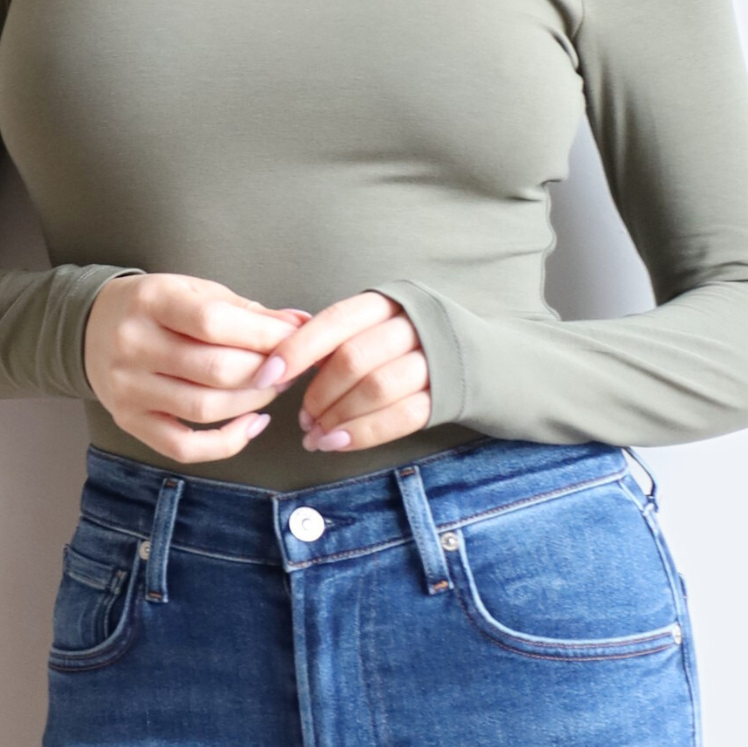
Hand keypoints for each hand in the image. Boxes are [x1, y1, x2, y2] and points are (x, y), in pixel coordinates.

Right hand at [83, 273, 309, 463]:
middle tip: (288, 367)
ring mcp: (128, 388)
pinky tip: (251, 424)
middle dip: (265, 371)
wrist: (90, 327)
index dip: (264, 334)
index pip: (214, 322)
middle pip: (215, 369)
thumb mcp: (193, 291)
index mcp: (151, 301)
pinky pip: (184, 447)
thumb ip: (245, 310)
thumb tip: (300, 324)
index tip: (294, 337)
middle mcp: (133, 345)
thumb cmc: (155, 307)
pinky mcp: (130, 421)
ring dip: (252, 402)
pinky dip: (226, 443)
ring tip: (272, 388)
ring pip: (204, 408)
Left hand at [247, 290, 431, 454]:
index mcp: (385, 303)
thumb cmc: (407, 344)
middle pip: (353, 358)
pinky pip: (402, 416)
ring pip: (376, 388)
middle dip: (318, 394)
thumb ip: (335, 339)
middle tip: (301, 418)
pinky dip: (364, 434)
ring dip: (337, 418)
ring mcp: (433, 360)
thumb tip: (281, 364)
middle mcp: (411, 325)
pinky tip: (339, 443)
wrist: (481, 359)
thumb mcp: (375, 326)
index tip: (266, 376)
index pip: (334, 321)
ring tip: (316, 437)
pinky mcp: (445, 395)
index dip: (297, 349)